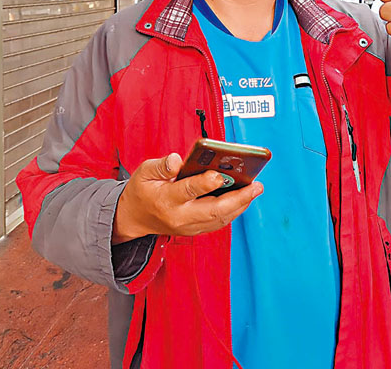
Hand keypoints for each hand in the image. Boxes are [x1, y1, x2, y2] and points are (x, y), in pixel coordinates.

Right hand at [112, 152, 262, 243]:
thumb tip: (177, 160)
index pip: (189, 190)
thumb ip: (162, 166)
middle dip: (238, 198)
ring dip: (240, 204)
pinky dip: (233, 211)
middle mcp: (180, 216)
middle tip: (256, 186)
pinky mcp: (195, 230)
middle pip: (213, 210)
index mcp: (166, 199)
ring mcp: (188, 227)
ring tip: (255, 189)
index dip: (206, 182)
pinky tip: (244, 198)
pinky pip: (218, 222)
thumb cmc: (142, 190)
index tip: (220, 174)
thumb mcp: (144, 172)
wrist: (134, 218)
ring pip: (220, 218)